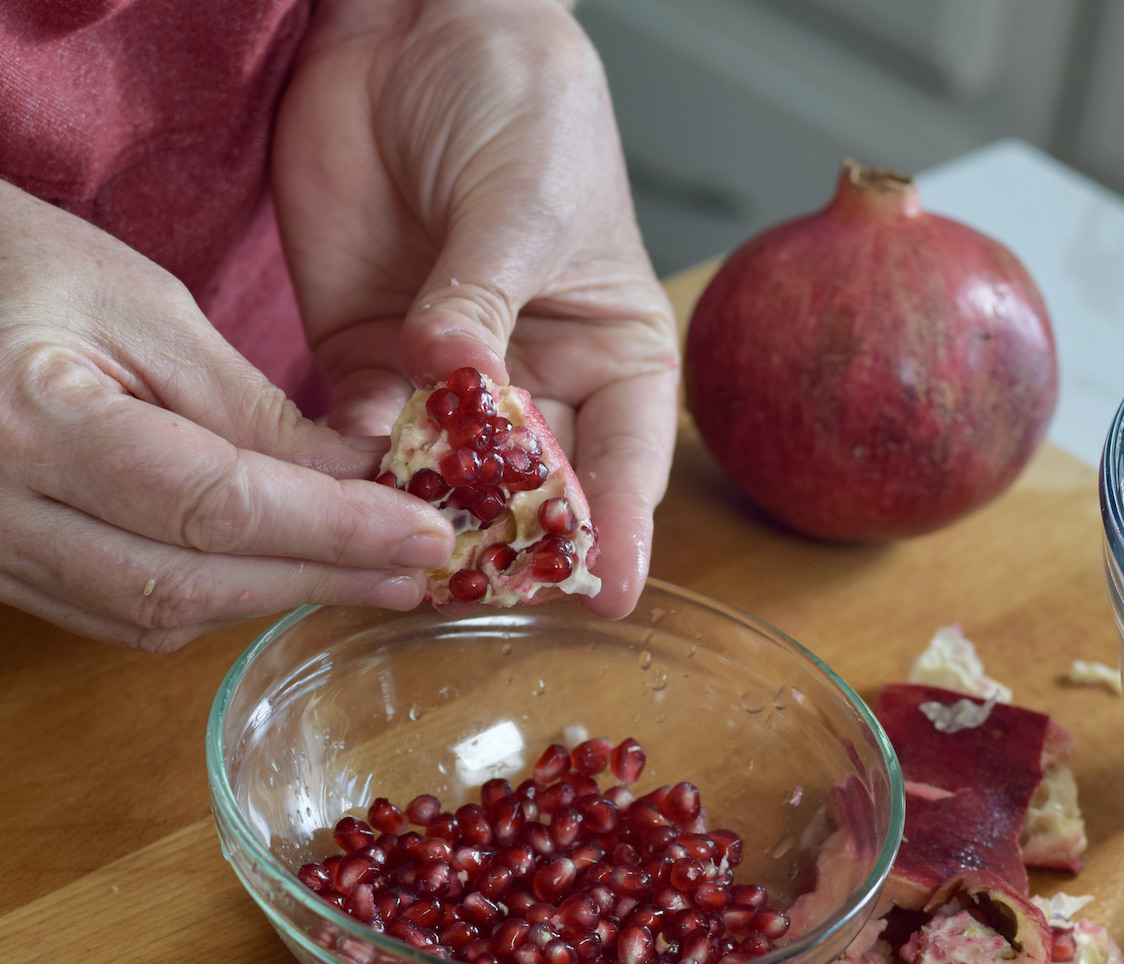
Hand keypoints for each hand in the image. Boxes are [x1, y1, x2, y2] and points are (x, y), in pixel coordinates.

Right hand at [0, 182, 454, 649]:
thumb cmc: (13, 265)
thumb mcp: (139, 305)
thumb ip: (246, 405)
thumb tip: (354, 476)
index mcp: (31, 420)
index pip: (218, 504)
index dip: (335, 530)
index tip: (426, 535)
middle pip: (192, 580)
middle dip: (320, 577)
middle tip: (417, 572)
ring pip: (157, 612)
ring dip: (272, 598)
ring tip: (368, 577)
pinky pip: (119, 613)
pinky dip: (212, 600)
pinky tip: (277, 576)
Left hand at [273, 0, 678, 617]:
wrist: (417, 34)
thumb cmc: (523, 106)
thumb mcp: (524, 202)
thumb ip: (485, 300)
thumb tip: (450, 375)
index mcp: (611, 359)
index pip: (624, 464)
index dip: (617, 530)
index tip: (608, 593)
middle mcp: (537, 387)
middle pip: (532, 492)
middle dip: (509, 541)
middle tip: (486, 585)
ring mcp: (451, 383)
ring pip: (445, 480)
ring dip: (426, 517)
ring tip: (410, 556)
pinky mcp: (373, 364)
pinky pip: (366, 438)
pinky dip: (354, 470)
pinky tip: (345, 493)